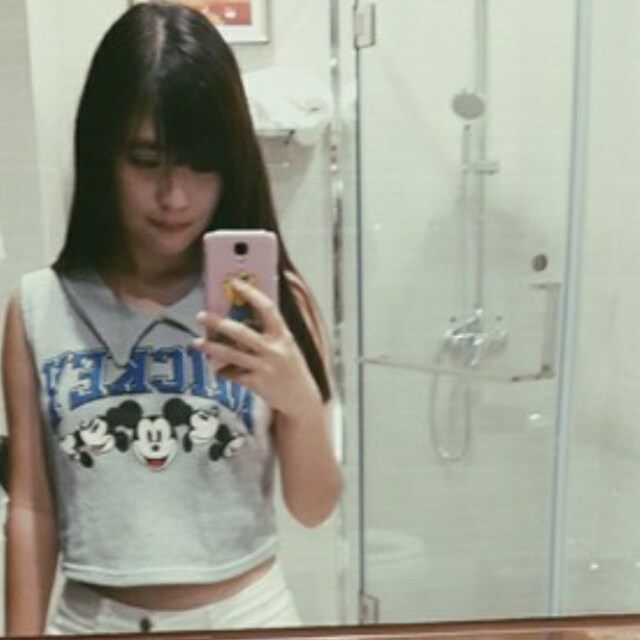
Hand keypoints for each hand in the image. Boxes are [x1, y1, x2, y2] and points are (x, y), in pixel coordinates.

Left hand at [194, 279, 321, 420]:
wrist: (301, 399)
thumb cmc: (291, 368)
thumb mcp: (287, 345)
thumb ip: (269, 333)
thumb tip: (244, 317)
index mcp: (282, 335)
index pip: (267, 309)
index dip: (251, 294)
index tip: (236, 284)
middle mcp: (274, 349)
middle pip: (241, 332)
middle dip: (219, 323)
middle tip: (201, 315)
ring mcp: (264, 367)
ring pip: (232, 355)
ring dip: (212, 348)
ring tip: (196, 343)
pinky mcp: (257, 383)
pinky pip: (234, 375)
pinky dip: (224, 371)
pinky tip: (219, 369)